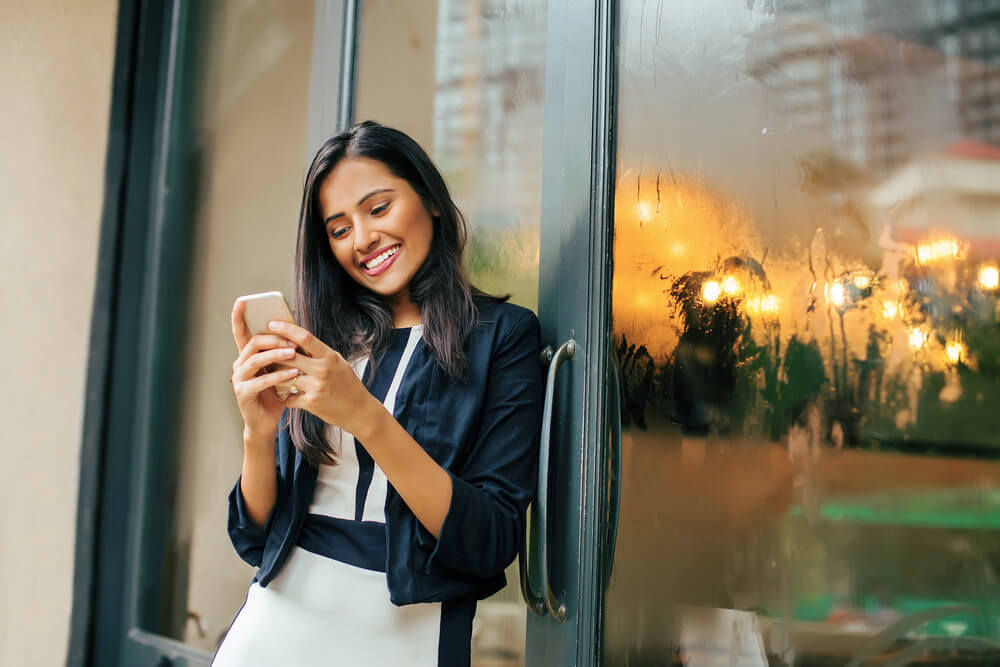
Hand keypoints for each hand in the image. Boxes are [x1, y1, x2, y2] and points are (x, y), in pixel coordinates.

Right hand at [230, 299, 299, 440]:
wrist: (266, 422)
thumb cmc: (275, 393)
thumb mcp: (279, 370)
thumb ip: (282, 354)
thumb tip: (297, 334)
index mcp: (247, 356)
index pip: (241, 333)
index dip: (239, 317)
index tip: (242, 301)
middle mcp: (239, 365)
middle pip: (253, 343)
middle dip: (273, 338)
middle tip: (293, 340)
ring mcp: (239, 379)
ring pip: (256, 360)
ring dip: (276, 355)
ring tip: (294, 353)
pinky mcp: (243, 394)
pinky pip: (262, 381)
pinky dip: (278, 376)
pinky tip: (293, 374)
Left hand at [264, 320, 383, 438]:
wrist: (359, 411)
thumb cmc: (348, 385)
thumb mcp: (338, 363)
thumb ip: (319, 353)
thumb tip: (297, 340)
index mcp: (330, 357)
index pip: (305, 337)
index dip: (286, 329)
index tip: (272, 324)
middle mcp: (323, 370)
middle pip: (289, 355)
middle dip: (273, 351)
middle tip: (262, 348)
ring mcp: (316, 387)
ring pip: (284, 376)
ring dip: (274, 374)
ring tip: (269, 371)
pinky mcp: (310, 403)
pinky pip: (288, 396)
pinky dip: (283, 394)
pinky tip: (282, 393)